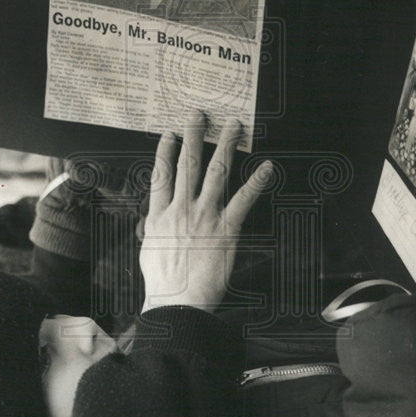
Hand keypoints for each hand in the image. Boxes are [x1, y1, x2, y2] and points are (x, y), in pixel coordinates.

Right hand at [139, 111, 272, 313]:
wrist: (177, 301)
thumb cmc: (163, 281)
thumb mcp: (150, 249)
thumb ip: (154, 229)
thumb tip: (156, 221)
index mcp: (160, 215)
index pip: (162, 175)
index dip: (165, 151)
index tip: (169, 134)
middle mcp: (181, 209)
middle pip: (188, 165)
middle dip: (193, 136)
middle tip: (198, 115)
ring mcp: (205, 216)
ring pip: (215, 173)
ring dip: (225, 146)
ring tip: (232, 126)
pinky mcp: (226, 229)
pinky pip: (243, 200)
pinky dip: (256, 182)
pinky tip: (266, 167)